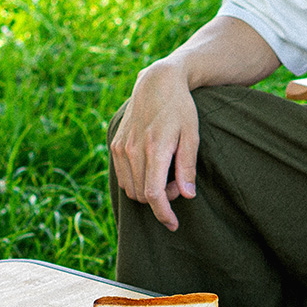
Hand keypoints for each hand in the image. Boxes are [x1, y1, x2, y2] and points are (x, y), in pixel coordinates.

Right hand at [110, 60, 198, 231]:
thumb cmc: (180, 109)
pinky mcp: (115, 145)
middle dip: (162, 199)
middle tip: (179, 183)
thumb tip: (187, 196)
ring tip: (167, 174)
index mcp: (154, 148)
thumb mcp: (191, 135)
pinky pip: (124, 178)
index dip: (164, 214)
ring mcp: (120, 148)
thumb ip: (187, 167)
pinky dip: (137, 182)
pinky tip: (152, 169)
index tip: (174, 225)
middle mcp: (132, 150)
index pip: (154, 194)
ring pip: (132, 190)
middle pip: (143, 196)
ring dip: (149, 192)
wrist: (156, 82)